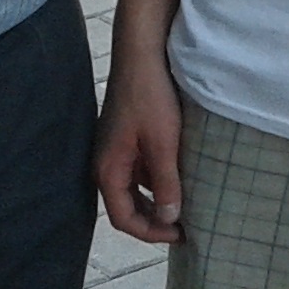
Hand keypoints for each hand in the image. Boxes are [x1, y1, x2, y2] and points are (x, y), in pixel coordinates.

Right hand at [94, 53, 185, 242]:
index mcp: (108, 170)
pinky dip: (154, 179)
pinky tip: (176, 176)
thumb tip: (170, 218)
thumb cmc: (150, 96)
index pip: (123, 218)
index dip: (150, 232)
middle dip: (152, 220)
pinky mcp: (124, 137)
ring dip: (154, 200)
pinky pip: (137, 169)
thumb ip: (166, 182)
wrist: (141, 54)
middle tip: (183, 227)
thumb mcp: (163, 142)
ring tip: (183, 205)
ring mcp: (114, 149)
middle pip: (125, 206)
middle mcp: (105, 163)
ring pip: (132, 188)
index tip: (179, 234)